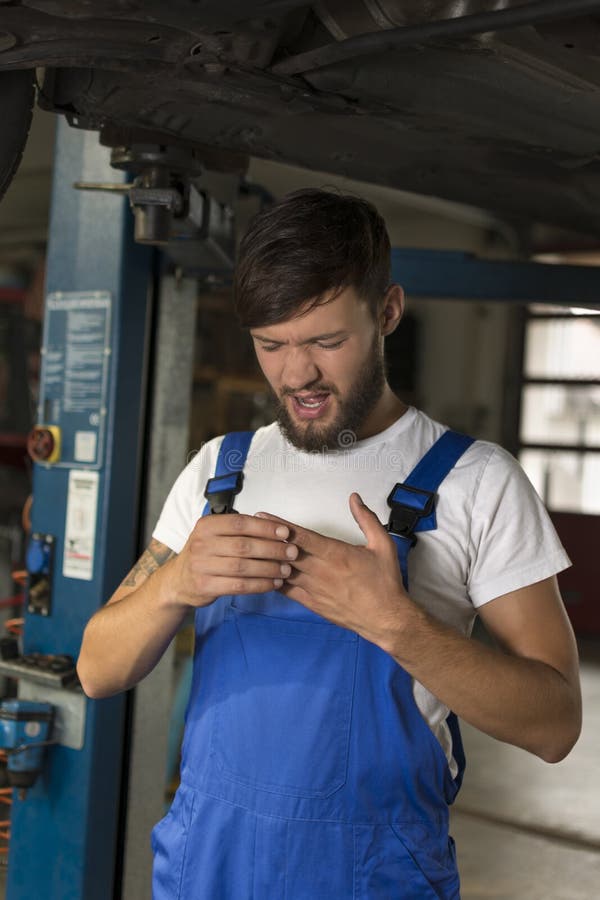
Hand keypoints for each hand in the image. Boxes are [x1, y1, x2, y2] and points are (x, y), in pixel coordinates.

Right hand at [167, 513, 297, 608]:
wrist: (179, 580)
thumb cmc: (206, 554)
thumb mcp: (215, 535)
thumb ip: (240, 531)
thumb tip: (277, 529)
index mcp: (207, 526)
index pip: (240, 523)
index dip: (264, 527)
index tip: (285, 532)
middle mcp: (201, 544)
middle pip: (244, 546)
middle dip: (272, 549)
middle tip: (292, 552)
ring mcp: (201, 566)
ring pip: (242, 567)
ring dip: (268, 569)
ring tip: (286, 570)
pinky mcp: (204, 586)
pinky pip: (238, 585)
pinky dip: (259, 585)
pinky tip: (273, 584)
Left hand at [257, 493, 415, 647]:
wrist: (385, 618)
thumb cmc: (385, 581)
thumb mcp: (382, 545)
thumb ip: (367, 519)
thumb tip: (354, 498)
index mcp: (335, 553)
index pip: (300, 536)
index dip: (279, 526)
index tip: (262, 517)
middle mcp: (320, 570)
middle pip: (285, 552)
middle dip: (265, 539)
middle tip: (246, 528)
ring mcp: (313, 589)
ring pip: (282, 571)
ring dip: (266, 559)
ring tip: (248, 549)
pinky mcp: (311, 603)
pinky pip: (286, 590)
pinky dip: (273, 580)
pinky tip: (261, 573)